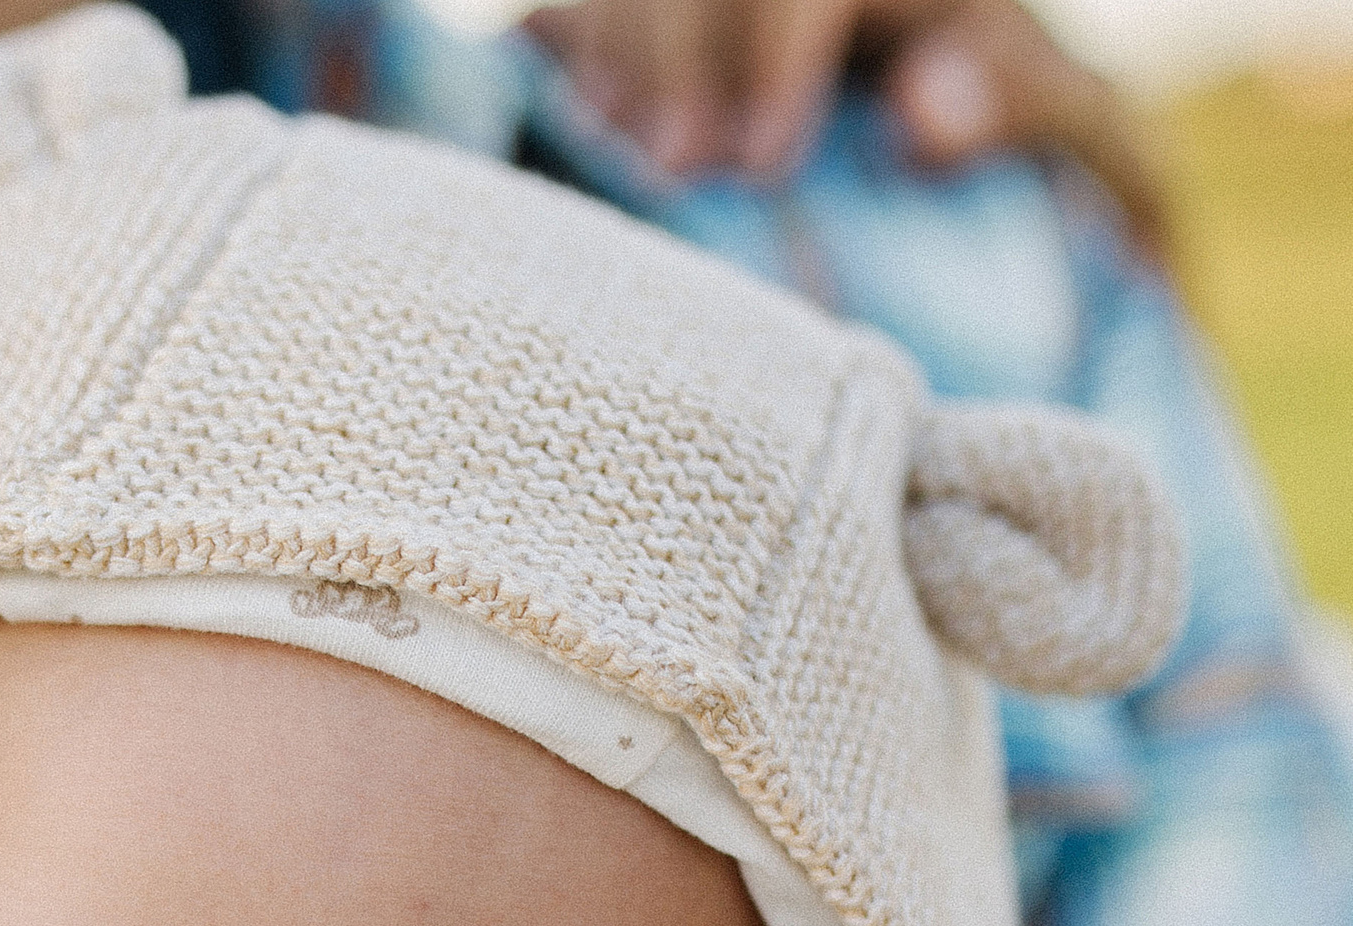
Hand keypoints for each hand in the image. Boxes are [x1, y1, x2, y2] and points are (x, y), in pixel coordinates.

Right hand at [523, 0, 1167, 252]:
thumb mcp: (1084, 129)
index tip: (758, 163)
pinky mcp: (681, 11)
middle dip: (682, 51)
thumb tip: (924, 108)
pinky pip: (592, 0)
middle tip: (676, 171)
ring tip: (634, 153)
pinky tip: (594, 110)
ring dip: (625, 49)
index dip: (776, 48)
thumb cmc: (1034, 144)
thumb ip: (1027, 107)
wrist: (994, 124)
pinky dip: (580, 40)